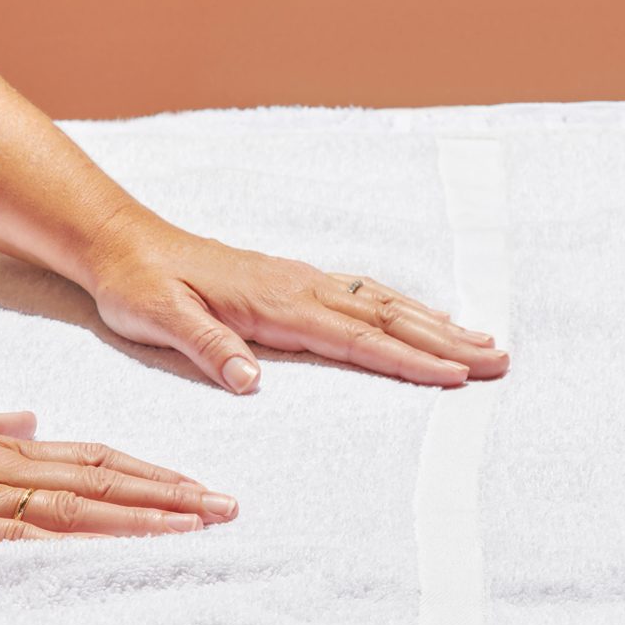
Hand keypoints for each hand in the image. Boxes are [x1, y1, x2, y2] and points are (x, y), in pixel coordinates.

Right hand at [0, 402, 236, 542]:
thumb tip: (34, 419)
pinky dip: (77, 546)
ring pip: (78, 509)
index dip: (150, 472)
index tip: (196, 484)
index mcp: (1, 444)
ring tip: (195, 528)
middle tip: (223, 507)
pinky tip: (118, 554)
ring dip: (141, 519)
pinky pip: (27, 541)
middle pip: (103, 481)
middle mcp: (2, 468)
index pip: (95, 457)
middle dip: (168, 495)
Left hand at [85, 207, 509, 393]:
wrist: (125, 243)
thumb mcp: (159, 318)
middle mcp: (300, 287)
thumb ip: (208, 347)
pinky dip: (405, 307)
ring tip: (483, 342)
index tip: (454, 378)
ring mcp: (303, 281)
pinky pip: (365, 294)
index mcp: (276, 303)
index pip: (355, 337)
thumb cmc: (141, 286)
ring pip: (384, 302)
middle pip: (387, 317)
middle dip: (446, 342)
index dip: (407, 360)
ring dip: (436, 324)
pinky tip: (426, 317)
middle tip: (499, 361)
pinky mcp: (297, 282)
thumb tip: (250, 380)